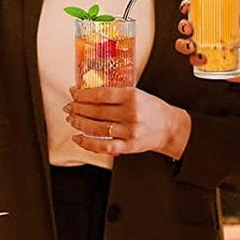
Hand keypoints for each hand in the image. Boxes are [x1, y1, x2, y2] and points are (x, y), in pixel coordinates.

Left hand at [65, 84, 190, 160]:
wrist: (170, 128)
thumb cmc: (152, 110)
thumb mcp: (137, 94)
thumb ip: (115, 94)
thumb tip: (88, 93)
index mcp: (132, 96)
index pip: (101, 94)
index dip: (83, 94)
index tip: (74, 93)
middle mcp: (131, 113)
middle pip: (96, 111)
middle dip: (78, 108)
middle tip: (69, 106)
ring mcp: (129, 131)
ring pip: (96, 128)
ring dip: (80, 123)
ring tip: (72, 119)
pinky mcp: (128, 146)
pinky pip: (103, 146)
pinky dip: (87, 143)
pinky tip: (78, 138)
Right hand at [177, 6, 239, 96]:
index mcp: (213, 24)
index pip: (196, 12)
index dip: (187, 7)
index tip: (187, 6)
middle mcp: (206, 36)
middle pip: (186, 28)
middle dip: (183, 27)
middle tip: (189, 28)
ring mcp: (205, 50)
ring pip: (185, 46)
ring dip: (184, 45)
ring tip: (193, 46)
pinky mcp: (206, 64)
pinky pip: (195, 62)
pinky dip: (196, 60)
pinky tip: (203, 59)